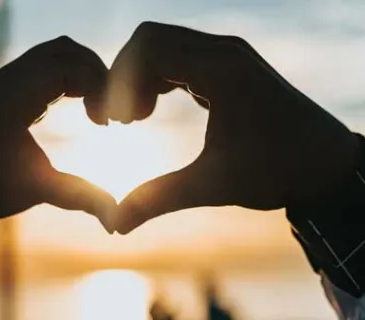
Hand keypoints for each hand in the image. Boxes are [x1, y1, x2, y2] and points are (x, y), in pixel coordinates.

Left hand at [0, 36, 115, 272]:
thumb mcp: (39, 192)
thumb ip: (81, 198)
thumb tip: (116, 220)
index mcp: (13, 99)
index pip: (69, 67)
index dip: (100, 88)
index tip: (107, 123)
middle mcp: (6, 80)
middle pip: (66, 50)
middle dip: (96, 74)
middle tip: (108, 110)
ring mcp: (3, 79)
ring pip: (55, 53)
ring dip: (83, 73)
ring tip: (96, 108)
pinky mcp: (4, 86)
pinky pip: (44, 65)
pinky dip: (69, 77)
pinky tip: (78, 106)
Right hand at [92, 22, 359, 233]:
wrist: (324, 164)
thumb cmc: (277, 172)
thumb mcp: (213, 185)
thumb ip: (159, 199)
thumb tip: (116, 224)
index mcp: (221, 72)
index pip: (149, 49)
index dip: (120, 82)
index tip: (118, 123)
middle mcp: (224, 52)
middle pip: (150, 39)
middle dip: (125, 77)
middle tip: (123, 121)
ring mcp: (228, 55)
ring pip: (163, 45)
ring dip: (140, 77)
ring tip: (136, 119)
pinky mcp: (228, 65)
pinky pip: (179, 56)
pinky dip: (157, 77)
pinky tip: (153, 109)